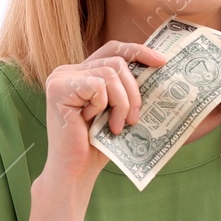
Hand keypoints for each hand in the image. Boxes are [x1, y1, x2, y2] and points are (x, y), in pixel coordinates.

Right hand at [42, 41, 167, 184]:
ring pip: (110, 73)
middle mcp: (68, 71)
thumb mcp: (117, 110)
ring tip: (117, 126)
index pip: (113, 50)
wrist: (75, 170)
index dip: (138, 51)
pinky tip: (92, 122)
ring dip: (121, 103)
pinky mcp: (58, 88)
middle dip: (133, 91)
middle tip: (134, 119)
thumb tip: (159, 67)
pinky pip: (97, 85)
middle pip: (116, 61)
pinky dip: (103, 106)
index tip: (162, 61)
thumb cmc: (97, 144)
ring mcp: (60, 78)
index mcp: (81, 72)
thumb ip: (126, 88)